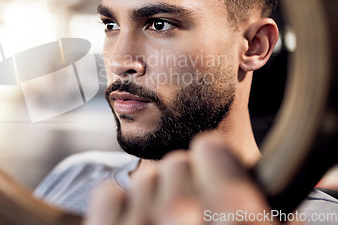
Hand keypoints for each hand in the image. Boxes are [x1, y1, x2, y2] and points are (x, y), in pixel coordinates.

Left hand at [84, 133, 281, 224]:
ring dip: (150, 200)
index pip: (211, 149)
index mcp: (236, 216)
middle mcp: (185, 216)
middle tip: (187, 217)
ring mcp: (140, 224)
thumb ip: (253, 200)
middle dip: (181, 185)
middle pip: (176, 162)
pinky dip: (117, 210)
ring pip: (143, 178)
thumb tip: (257, 173)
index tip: (210, 172)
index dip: (212, 162)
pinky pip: (109, 194)